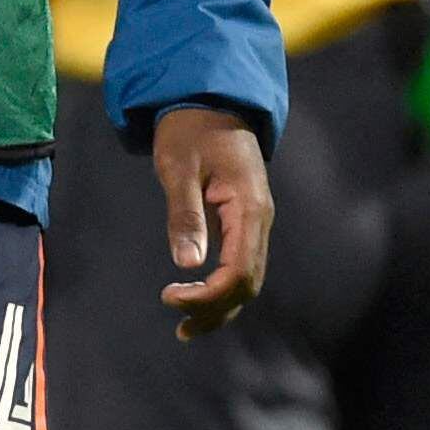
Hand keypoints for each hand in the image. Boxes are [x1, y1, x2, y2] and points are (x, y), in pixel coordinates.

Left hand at [153, 105, 273, 337]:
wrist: (208, 102)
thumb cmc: (189, 131)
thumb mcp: (178, 168)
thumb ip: (184, 214)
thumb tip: (187, 263)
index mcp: (249, 209)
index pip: (239, 272)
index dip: (209, 295)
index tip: (170, 297)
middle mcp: (260, 220)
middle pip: (248, 283)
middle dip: (215, 309)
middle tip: (177, 324)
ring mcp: (256, 221)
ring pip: (248, 278)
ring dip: (220, 305)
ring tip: (185, 327)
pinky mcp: (245, 220)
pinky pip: (241, 264)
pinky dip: (222, 288)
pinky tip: (198, 298)